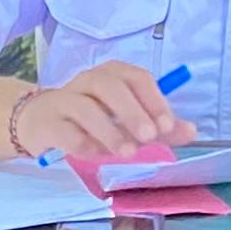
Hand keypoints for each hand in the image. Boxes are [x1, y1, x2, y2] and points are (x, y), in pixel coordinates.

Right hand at [9, 63, 192, 161]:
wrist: (38, 122)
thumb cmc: (91, 118)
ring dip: (109, 130)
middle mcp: (87, 81)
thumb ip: (159, 126)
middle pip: (110, 86)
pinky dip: (82, 142)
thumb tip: (191, 131)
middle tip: (150, 137)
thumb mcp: (127, 120)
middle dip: (133, 111)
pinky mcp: (47, 122)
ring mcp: (64, 100)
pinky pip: (64, 130)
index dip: (154, 100)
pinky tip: (95, 154)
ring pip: (85, 106)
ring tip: (127, 152)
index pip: (137, 78)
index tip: (167, 125)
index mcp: (112, 75)